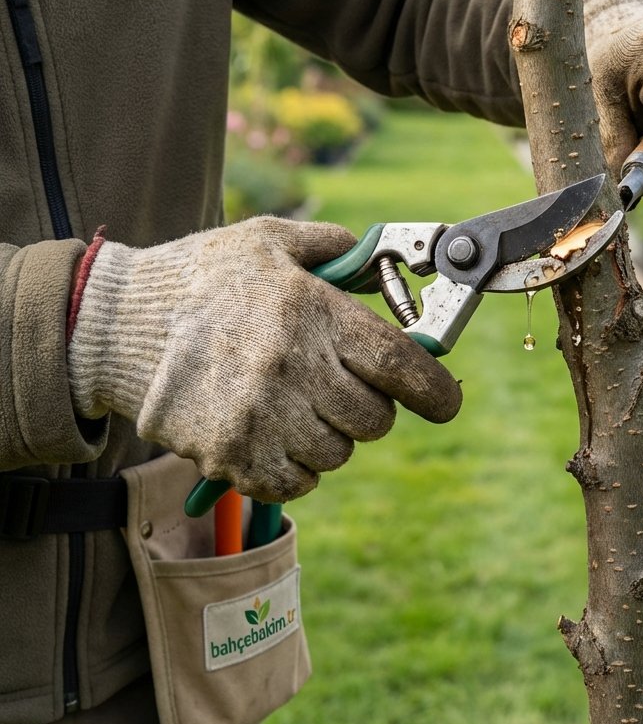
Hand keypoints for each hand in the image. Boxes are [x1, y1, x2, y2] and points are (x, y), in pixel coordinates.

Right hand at [67, 217, 461, 501]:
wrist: (117, 324)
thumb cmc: (201, 277)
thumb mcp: (267, 240)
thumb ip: (330, 246)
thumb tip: (378, 258)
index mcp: (313, 314)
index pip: (401, 365)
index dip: (435, 391)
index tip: (445, 402)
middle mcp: (293, 369)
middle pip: (375, 420)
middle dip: (367, 406)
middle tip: (336, 387)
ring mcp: (261, 419)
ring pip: (338, 454)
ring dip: (327, 436)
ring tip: (290, 404)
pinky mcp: (230, 456)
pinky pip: (296, 484)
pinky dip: (293, 467)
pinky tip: (270, 433)